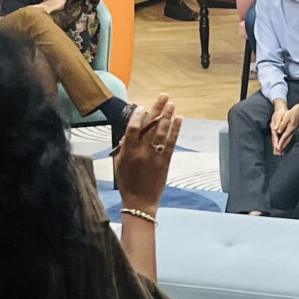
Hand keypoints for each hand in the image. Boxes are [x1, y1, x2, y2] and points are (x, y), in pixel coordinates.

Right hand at [114, 96, 181, 211]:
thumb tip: (129, 133)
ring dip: (168, 117)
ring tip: (172, 104)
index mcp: (128, 152)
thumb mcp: (119, 164)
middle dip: (157, 110)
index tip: (143, 106)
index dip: (138, 115)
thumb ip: (124, 147)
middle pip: (150, 126)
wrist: (139, 201)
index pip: (133, 128)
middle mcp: (141, 152)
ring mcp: (154, 157)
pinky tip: (179, 120)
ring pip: (162, 133)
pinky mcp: (165, 162)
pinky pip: (171, 143)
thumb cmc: (127, 182)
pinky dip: (175, 131)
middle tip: (164, 97)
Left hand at [269, 101, 298, 154]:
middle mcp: (292, 131)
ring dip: (285, 146)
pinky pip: (290, 138)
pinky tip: (285, 145)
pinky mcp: (293, 131)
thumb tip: (278, 131)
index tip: (277, 148)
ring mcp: (293, 131)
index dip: (280, 142)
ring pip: (289, 140)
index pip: (284, 136)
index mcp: (290, 128)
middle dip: (282, 147)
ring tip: (281, 151)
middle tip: (279, 153)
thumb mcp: (286, 117)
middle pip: (287, 140)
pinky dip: (287, 142)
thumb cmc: (291, 113)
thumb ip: (282, 124)